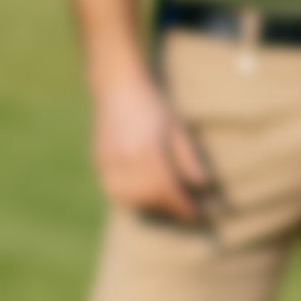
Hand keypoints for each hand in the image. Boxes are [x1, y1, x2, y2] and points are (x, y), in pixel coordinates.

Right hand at [93, 74, 212, 219]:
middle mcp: (126, 160)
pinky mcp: (99, 161)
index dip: (185, 207)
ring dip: (150, 208)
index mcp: (149, 152)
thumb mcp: (177, 129)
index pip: (169, 191)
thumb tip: (201, 186)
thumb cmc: (153, 105)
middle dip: (170, 210)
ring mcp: (109, 162)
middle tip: (186, 212)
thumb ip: (188, 159)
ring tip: (166, 206)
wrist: (118, 85)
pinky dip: (130, 199)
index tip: (200, 215)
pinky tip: (143, 197)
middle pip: (150, 199)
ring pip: (129, 199)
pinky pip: (114, 191)